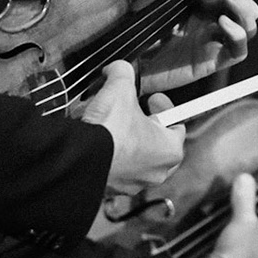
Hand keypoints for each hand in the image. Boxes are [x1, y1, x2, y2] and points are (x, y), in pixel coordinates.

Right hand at [80, 60, 183, 192]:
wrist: (81, 158)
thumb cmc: (110, 130)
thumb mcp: (120, 88)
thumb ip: (124, 73)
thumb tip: (118, 68)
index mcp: (170, 150)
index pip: (176, 126)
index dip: (164, 107)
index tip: (152, 99)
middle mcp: (156, 172)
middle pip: (155, 143)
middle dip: (143, 125)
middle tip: (133, 112)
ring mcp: (133, 184)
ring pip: (133, 157)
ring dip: (124, 139)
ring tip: (109, 123)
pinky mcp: (110, 189)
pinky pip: (113, 168)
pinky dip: (107, 154)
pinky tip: (96, 140)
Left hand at [134, 0, 257, 95]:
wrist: (130, 51)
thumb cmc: (143, 20)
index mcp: (206, 3)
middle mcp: (214, 20)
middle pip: (247, 5)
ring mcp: (216, 40)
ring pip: (249, 25)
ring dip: (243, 10)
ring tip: (225, 2)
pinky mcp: (213, 60)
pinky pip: (239, 50)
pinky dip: (238, 34)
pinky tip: (223, 24)